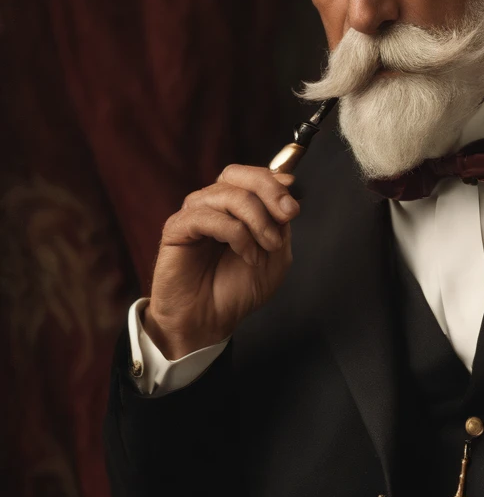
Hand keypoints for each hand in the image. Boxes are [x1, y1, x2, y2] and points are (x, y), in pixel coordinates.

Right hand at [144, 164, 298, 358]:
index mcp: (233, 208)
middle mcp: (212, 206)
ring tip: (267, 248)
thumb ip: (280, 225)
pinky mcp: (177, 228)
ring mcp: (193, 214)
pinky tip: (246, 255)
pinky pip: (208, 216)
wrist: (208, 322)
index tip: (293, 206)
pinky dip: (235, 234)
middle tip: (287, 215)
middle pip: (236, 175)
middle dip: (268, 190)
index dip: (274, 182)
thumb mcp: (275, 257)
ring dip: (257, 219)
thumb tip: (285, 194)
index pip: (251, 176)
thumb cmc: (236, 292)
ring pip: (228, 195)